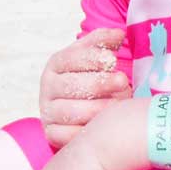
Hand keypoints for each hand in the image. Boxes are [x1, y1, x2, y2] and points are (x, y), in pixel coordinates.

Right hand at [39, 28, 130, 147]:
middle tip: (123, 82)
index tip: (112, 60)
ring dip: (96, 109)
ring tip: (117, 107)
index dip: (92, 58)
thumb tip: (119, 34)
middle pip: (71, 85)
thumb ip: (103, 42)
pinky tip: (101, 129)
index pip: (71, 59)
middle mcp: (48, 87)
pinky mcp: (51, 133)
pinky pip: (66, 136)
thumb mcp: (91, 57)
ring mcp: (48, 111)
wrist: (72, 107)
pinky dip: (84, 133)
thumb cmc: (86, 78)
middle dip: (99, 84)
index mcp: (56, 64)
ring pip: (69, 111)